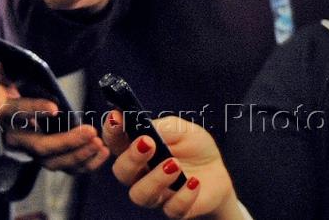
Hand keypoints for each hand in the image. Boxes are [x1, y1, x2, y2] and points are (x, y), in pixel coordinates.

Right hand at [0, 75, 107, 173]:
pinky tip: (101, 152)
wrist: (14, 111)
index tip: (55, 108)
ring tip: (98, 143)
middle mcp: (14, 138)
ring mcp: (30, 153)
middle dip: (67, 141)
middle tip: (90, 131)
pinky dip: (86, 164)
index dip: (35, 109)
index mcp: (4, 113)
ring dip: (79, 155)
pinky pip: (66, 169)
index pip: (16, 112)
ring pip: (53, 162)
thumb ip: (9, 72)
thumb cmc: (17, 90)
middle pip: (40, 146)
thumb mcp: (9, 77)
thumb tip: (4, 65)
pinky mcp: (47, 160)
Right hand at [102, 111, 240, 219]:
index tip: (117, 118)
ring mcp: (156, 192)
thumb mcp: (180, 128)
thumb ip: (161, 127)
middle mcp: (140, 172)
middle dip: (131, 157)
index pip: (114, 141)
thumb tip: (144, 126)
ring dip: (155, 179)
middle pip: (121, 171)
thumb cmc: (193, 146)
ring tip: (174, 164)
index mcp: (136, 148)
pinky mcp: (175, 208)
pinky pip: (172, 209)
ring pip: (140, 194)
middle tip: (148, 143)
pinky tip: (194, 182)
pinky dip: (183, 196)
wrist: (217, 169)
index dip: (110, 130)